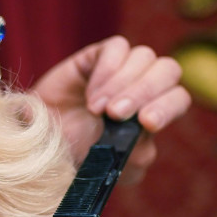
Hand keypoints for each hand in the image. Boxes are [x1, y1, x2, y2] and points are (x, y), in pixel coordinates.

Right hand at [31, 36, 189, 184]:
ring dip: (121, 84)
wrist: (39, 143)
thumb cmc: (77, 155)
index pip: (178, 98)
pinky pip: (118, 48)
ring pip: (144, 56)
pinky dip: (107, 70)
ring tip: (96, 110)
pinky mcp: (98, 55)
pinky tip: (90, 95)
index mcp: (152, 111)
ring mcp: (122, 68)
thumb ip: (136, 158)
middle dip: (144, 93)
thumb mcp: (111, 168)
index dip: (167, 107)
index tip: (146, 123)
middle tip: (116, 114)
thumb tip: (146, 139)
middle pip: (168, 70)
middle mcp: (142, 85)